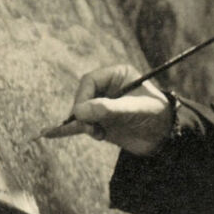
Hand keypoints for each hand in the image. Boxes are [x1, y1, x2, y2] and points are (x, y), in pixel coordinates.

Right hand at [46, 64, 172, 155]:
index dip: (83, 97)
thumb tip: (79, 112)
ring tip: (98, 135)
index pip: (89, 81)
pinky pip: (79, 125)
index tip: (83, 114)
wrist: (165, 138)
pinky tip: (47, 134)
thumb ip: (109, 110)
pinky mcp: (100, 123)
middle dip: (83, 114)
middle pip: (82, 97)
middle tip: (93, 129)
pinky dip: (65, 130)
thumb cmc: (157, 116)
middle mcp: (108, 88)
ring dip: (84, 126)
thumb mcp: (135, 110)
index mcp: (117, 75)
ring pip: (81, 114)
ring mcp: (103, 106)